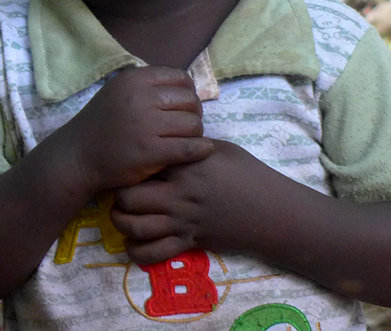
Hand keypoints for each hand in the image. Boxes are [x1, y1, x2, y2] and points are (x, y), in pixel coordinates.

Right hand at [50, 65, 212, 197]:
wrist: (77, 156)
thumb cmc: (101, 124)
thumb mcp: (118, 92)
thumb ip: (147, 87)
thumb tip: (186, 87)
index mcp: (134, 80)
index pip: (180, 78)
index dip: (187, 93)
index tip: (181, 107)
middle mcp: (140, 98)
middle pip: (190, 101)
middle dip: (193, 114)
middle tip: (185, 127)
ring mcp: (146, 125)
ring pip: (193, 125)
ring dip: (194, 134)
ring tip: (184, 140)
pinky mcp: (150, 152)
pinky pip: (190, 148)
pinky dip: (200, 150)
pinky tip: (200, 152)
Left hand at [109, 138, 265, 264]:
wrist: (272, 211)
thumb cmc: (248, 175)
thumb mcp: (220, 149)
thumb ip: (190, 146)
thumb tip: (167, 137)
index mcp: (185, 167)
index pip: (143, 162)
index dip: (131, 159)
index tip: (128, 157)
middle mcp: (179, 196)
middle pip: (128, 197)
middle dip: (117, 193)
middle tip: (119, 188)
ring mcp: (183, 222)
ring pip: (135, 227)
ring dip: (121, 221)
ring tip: (121, 213)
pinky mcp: (189, 243)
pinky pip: (154, 254)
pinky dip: (137, 250)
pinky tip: (133, 241)